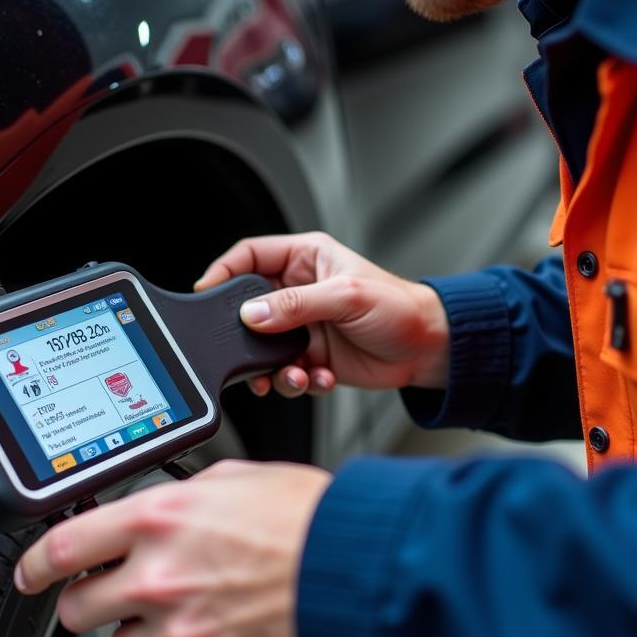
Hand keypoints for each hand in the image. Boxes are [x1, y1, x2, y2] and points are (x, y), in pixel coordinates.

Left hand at [14, 459, 331, 636]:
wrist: (358, 572)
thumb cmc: (307, 518)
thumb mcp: (235, 478)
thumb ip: (178, 496)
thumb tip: (152, 508)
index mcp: (158, 518)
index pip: (63, 548)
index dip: (33, 565)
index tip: (29, 574)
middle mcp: (159, 576)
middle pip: (78, 608)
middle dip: (89, 601)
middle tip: (112, 593)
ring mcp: (181, 629)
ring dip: (142, 630)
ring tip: (185, 608)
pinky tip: (217, 630)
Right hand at [195, 232, 449, 396]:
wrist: (429, 350)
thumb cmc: (400, 308)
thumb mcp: (346, 297)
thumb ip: (296, 305)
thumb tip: (253, 314)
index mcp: (305, 258)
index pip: (249, 256)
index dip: (223, 271)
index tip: (207, 291)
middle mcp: (298, 291)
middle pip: (249, 308)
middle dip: (246, 335)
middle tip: (246, 352)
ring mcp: (302, 326)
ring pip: (263, 348)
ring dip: (272, 368)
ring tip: (292, 375)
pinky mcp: (310, 356)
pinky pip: (285, 371)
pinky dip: (297, 380)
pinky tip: (320, 378)